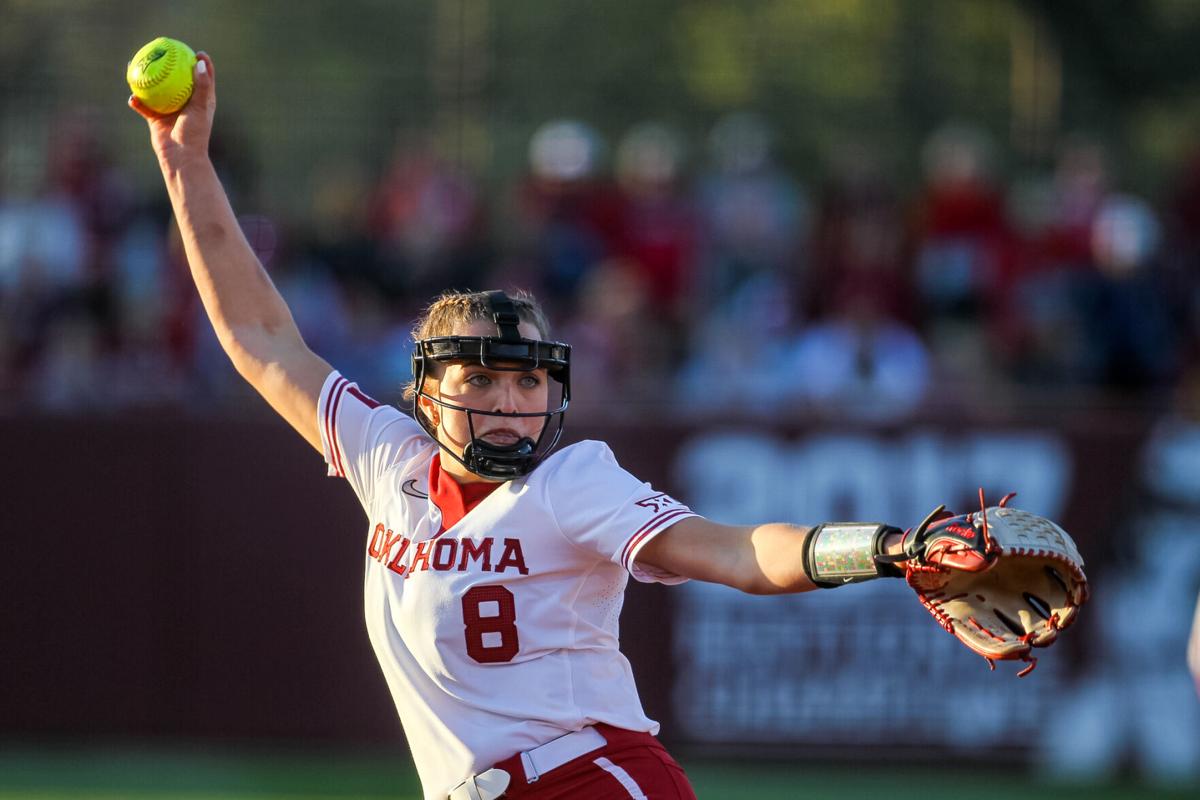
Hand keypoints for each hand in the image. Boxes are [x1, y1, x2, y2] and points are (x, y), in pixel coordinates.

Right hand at [128, 51, 215, 170]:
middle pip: (175, 79)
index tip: (195, 52)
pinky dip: (137, 102)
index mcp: (199, 101)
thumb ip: (201, 86)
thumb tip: (200, 63)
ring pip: (155, 90)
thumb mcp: (200, 108)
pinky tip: (132, 95)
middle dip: (167, 65)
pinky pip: (143, 106)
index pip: (203, 78)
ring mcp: (168, 109)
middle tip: (162, 51)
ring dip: (145, 78)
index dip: (201, 64)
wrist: (181, 157)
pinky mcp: (155, 119)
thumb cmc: (195, 134)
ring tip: (137, 66)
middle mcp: (183, 103)